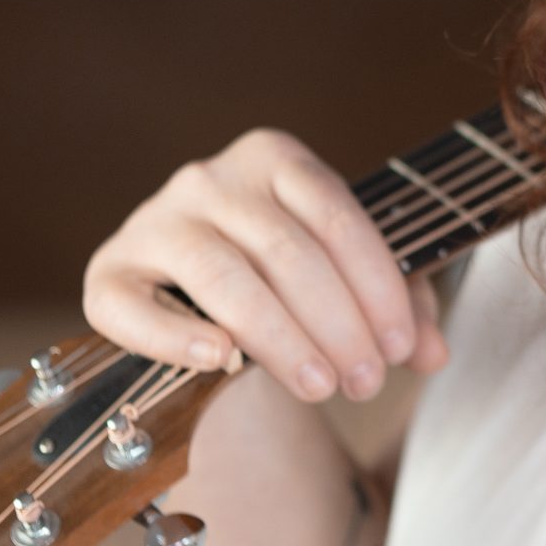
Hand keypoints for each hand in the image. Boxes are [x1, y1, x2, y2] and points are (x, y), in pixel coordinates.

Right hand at [82, 127, 449, 401]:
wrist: (192, 289)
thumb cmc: (282, 277)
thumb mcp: (343, 276)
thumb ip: (395, 306)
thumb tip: (436, 353)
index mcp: (273, 158)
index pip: (336, 216)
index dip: (377, 286)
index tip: (404, 347)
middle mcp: (209, 179)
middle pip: (287, 251)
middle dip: (338, 324)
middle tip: (366, 382)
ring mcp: (154, 222)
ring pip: (225, 277)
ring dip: (281, 339)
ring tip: (321, 387)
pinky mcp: (110, 273)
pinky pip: (137, 307)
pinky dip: (179, 336)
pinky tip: (222, 361)